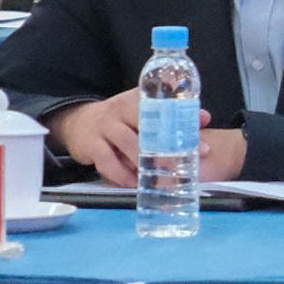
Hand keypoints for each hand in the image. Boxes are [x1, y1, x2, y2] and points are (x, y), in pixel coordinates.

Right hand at [48, 94, 242, 186]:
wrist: (79, 123)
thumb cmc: (121, 120)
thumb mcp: (143, 111)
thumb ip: (173, 116)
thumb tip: (204, 118)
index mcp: (138, 99)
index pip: (165, 109)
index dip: (185, 126)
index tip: (202, 145)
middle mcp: (121, 109)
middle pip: (148, 128)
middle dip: (168, 149)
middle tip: (183, 167)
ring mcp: (105, 126)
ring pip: (128, 144)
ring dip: (145, 164)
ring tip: (162, 179)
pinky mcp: (91, 145)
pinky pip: (108, 162)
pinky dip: (122, 175)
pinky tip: (135, 184)